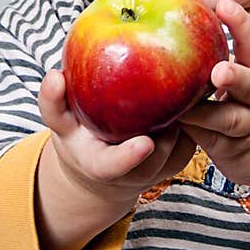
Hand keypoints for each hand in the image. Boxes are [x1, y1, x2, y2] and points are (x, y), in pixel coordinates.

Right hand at [39, 68, 196, 206]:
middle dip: (167, 135)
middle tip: (177, 104)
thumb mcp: (60, 123)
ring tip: (187, 88)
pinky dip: (195, 118)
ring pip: (179, 148)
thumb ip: (53, 101)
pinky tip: (196, 88)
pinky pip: (191, 138)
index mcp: (101, 166)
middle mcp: (132, 174)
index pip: (113, 167)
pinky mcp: (179, 157)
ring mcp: (159, 169)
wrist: (103, 165)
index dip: (129, 157)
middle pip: (155, 159)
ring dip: (184, 122)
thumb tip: (54, 74)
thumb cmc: (79, 136)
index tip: (145, 143)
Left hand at [179, 0, 249, 192]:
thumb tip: (186, 18)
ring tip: (185, 110)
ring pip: (231, 120)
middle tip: (218, 72)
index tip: (223, 4)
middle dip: (235, 77)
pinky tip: (172, 125)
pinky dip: (193, 133)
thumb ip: (232, 55)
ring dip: (208, 114)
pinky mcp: (235, 150)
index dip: (240, 23)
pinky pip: (213, 141)